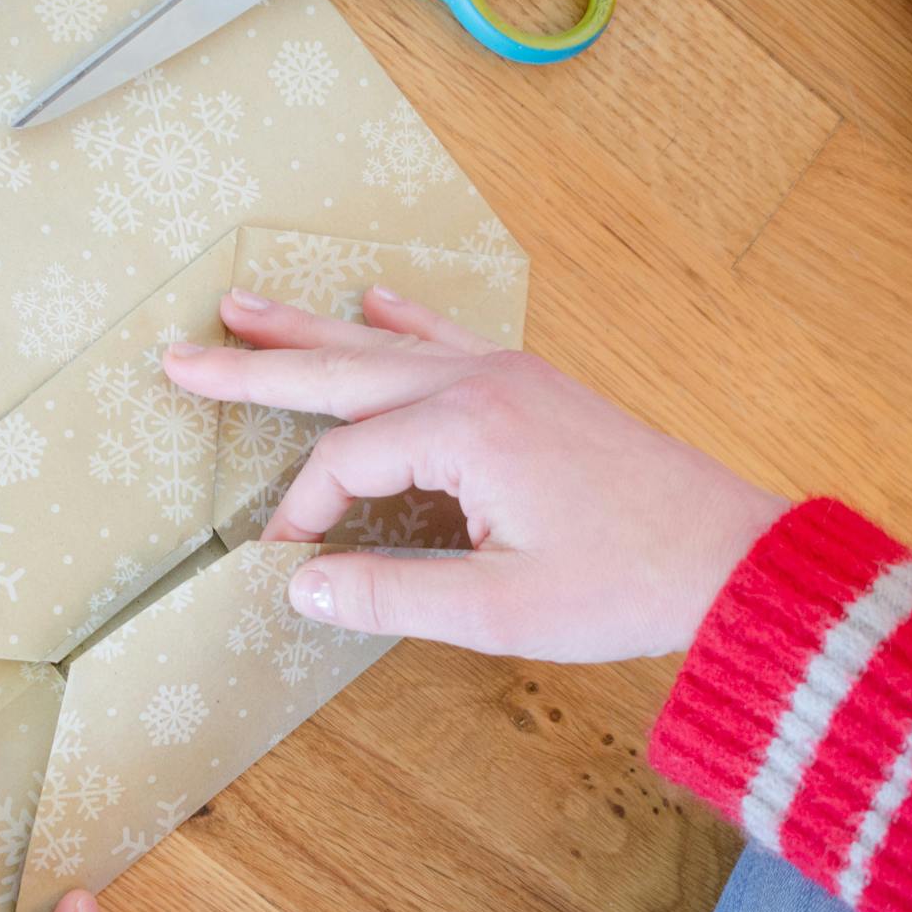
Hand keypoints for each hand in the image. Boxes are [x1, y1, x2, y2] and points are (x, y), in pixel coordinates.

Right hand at [164, 288, 788, 661]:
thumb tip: (298, 586)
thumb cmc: (624, 585)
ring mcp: (509, 374)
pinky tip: (373, 302)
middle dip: (257, 366)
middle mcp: (479, 383)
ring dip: (313, 331)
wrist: (732, 556)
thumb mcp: (498, 609)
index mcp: (465, 431)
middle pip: (342, 370)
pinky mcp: (533, 386)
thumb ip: (389, 594)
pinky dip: (401, 324)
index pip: (345, 463)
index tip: (287, 563)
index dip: (304, 515)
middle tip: (179, 355)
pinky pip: (448, 339)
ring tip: (244, 308)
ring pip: (386, 346)